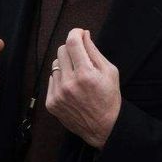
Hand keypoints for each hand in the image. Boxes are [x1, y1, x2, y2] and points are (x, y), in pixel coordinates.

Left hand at [46, 29, 120, 148]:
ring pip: (55, 65)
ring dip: (65, 65)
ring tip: (77, 76)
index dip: (75, 33)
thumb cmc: (109, 98)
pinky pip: (51, 80)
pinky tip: (72, 88)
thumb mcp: (110, 72)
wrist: (104, 128)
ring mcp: (58, 94)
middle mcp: (69, 83)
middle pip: (61, 51)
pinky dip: (60, 79)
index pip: (72, 42)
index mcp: (86, 74)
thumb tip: (83, 35)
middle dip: (71, 49)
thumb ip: (94, 51)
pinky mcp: (51, 103)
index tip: (79, 33)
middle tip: (81, 56)